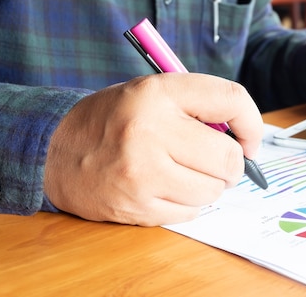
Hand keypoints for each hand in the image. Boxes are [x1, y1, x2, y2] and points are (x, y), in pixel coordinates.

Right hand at [44, 73, 262, 225]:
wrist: (54, 150)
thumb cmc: (113, 119)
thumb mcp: (152, 93)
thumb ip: (198, 106)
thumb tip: (245, 138)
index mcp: (158, 92)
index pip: (231, 99)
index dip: (251, 123)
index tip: (250, 139)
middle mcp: (150, 130)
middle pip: (228, 158)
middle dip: (231, 163)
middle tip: (218, 161)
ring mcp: (142, 173)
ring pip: (213, 191)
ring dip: (209, 185)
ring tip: (184, 172)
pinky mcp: (136, 207)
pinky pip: (191, 213)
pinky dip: (188, 203)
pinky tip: (167, 188)